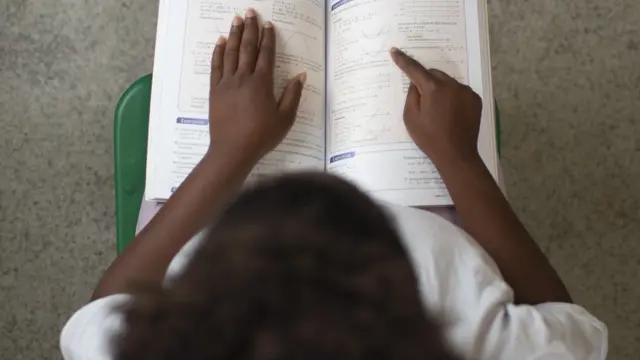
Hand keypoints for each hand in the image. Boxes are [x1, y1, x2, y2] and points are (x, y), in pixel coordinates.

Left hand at [206, 9, 305, 168]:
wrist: (233, 150)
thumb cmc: (262, 136)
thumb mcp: (285, 118)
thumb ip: (293, 95)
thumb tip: (300, 76)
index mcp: (262, 84)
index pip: (266, 55)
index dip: (268, 38)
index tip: (269, 25)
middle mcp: (243, 78)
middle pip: (248, 48)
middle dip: (250, 29)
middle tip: (250, 13)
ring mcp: (227, 83)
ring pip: (231, 53)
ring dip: (235, 35)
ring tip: (237, 20)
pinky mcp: (215, 91)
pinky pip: (216, 66)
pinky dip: (218, 52)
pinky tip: (221, 42)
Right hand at [390, 47, 482, 164]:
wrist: (456, 154)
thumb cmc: (429, 138)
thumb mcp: (411, 117)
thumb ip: (411, 95)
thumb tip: (416, 83)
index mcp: (433, 89)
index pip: (415, 69)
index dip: (403, 60)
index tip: (395, 51)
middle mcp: (452, 85)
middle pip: (434, 74)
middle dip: (426, 82)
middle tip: (423, 101)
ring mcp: (466, 91)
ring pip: (448, 82)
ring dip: (440, 90)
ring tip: (439, 111)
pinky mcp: (475, 99)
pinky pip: (460, 91)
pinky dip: (453, 97)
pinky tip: (451, 113)